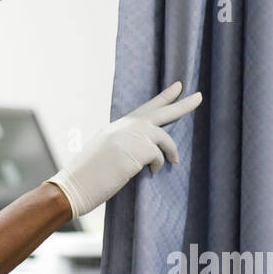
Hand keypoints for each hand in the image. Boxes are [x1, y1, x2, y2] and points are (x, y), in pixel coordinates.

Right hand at [46, 79, 202, 218]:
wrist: (73, 186)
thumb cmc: (87, 177)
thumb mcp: (105, 154)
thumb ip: (125, 146)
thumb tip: (147, 152)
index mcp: (116, 128)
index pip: (144, 109)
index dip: (163, 98)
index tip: (178, 86)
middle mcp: (124, 127)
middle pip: (160, 112)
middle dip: (182, 105)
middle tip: (199, 96)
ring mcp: (129, 137)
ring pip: (162, 137)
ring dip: (170, 151)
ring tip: (172, 162)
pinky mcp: (135, 151)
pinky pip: (158, 156)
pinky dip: (158, 166)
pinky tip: (150, 173)